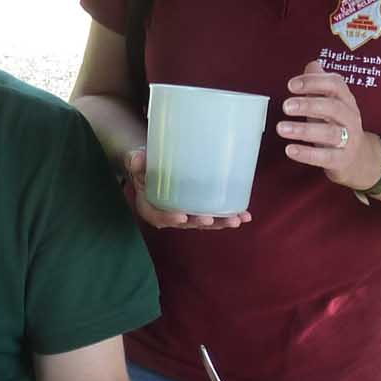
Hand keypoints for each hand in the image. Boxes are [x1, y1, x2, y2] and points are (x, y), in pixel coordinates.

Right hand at [120, 146, 251, 229]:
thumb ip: (136, 162)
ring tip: (236, 220)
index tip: (182, 216)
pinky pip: (214, 215)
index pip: (158, 217)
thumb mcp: (137, 162)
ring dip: (220, 223)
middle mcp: (170, 215)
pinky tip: (244, 215)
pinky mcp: (199, 209)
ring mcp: (187, 213)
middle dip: (200, 222)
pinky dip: (228, 216)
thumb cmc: (145, 165)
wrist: (155, 166)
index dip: (170, 218)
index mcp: (151, 207)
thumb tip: (138, 157)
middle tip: (210, 219)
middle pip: (186, 223)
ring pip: (203, 222)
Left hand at [280, 62, 380, 190]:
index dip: (313, 82)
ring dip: (303, 130)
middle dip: (308, 104)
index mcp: (346, 100)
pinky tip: (290, 150)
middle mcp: (350, 117)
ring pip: (329, 133)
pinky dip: (307, 153)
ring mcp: (348, 139)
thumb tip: (312, 64)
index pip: (335, 84)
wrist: (358, 159)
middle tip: (285, 106)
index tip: (291, 85)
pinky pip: (325, 157)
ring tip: (281, 128)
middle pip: (333, 107)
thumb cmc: (337, 126)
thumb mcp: (329, 103)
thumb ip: (320, 84)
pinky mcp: (341, 160)